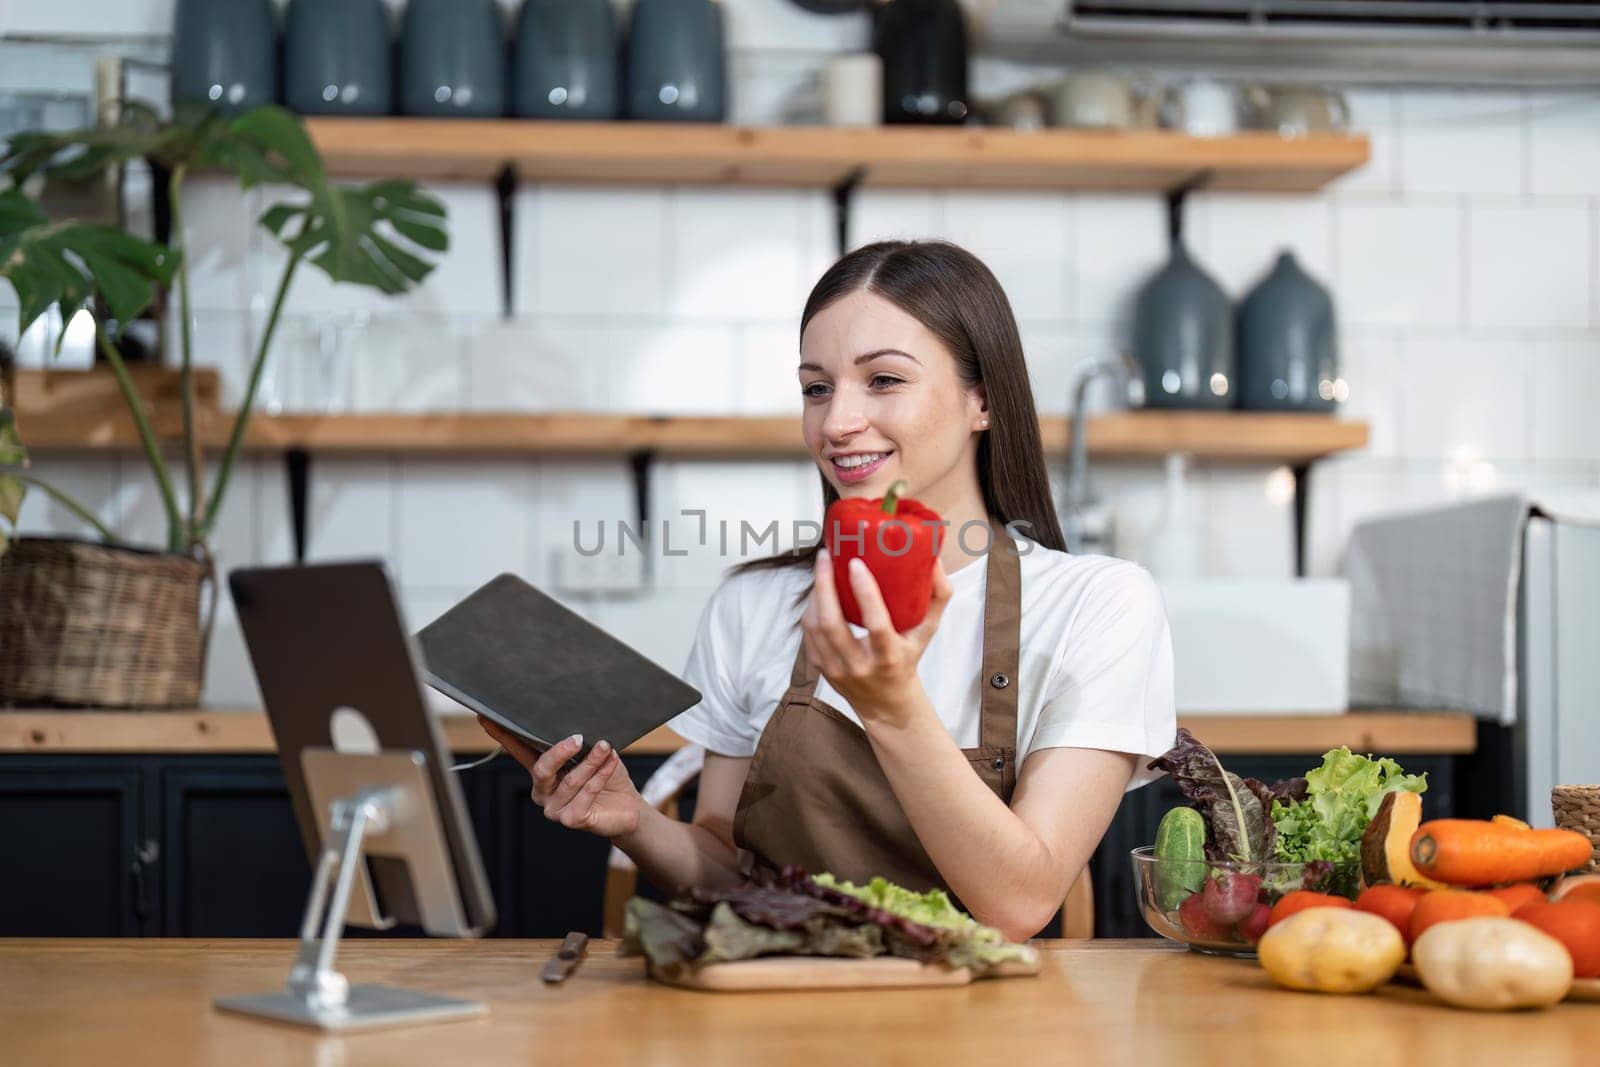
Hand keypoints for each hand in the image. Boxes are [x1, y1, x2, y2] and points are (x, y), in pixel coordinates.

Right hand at [477, 716, 643, 839]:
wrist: (627, 807)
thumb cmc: (606, 776)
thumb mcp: (592, 753)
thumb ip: (580, 742)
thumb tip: (578, 721)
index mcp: (542, 771)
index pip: (519, 751)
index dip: (502, 735)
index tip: (486, 717)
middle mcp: (543, 790)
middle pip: (541, 769)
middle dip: (559, 751)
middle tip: (578, 737)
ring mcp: (554, 808)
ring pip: (569, 781)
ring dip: (590, 762)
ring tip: (605, 747)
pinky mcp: (571, 819)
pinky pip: (585, 795)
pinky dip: (600, 776)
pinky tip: (611, 762)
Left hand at [801, 549, 952, 724]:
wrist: (886, 703)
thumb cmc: (907, 659)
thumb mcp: (928, 632)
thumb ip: (938, 597)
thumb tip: (936, 561)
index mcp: (889, 657)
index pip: (875, 624)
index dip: (864, 592)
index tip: (856, 564)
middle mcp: (860, 666)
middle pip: (832, 623)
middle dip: (824, 585)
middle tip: (827, 557)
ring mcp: (836, 669)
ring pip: (815, 626)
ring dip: (815, 593)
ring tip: (823, 568)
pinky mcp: (821, 668)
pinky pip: (809, 632)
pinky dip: (811, 608)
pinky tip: (818, 591)